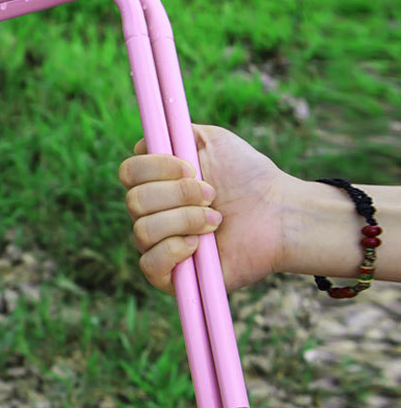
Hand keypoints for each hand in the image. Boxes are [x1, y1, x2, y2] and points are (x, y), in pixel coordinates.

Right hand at [118, 124, 288, 293]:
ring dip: (185, 219)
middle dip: (179, 195)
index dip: (156, 167)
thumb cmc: (248, 177)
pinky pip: (149, 264)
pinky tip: (199, 245)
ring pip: (143, 230)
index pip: (129, 172)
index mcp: (156, 183)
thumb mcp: (212, 141)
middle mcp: (152, 214)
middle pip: (135, 201)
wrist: (279, 213)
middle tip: (213, 195)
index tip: (192, 167)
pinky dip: (173, 251)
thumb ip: (176, 131)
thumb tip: (144, 138)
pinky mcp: (172, 276)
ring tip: (216, 220)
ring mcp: (160, 245)